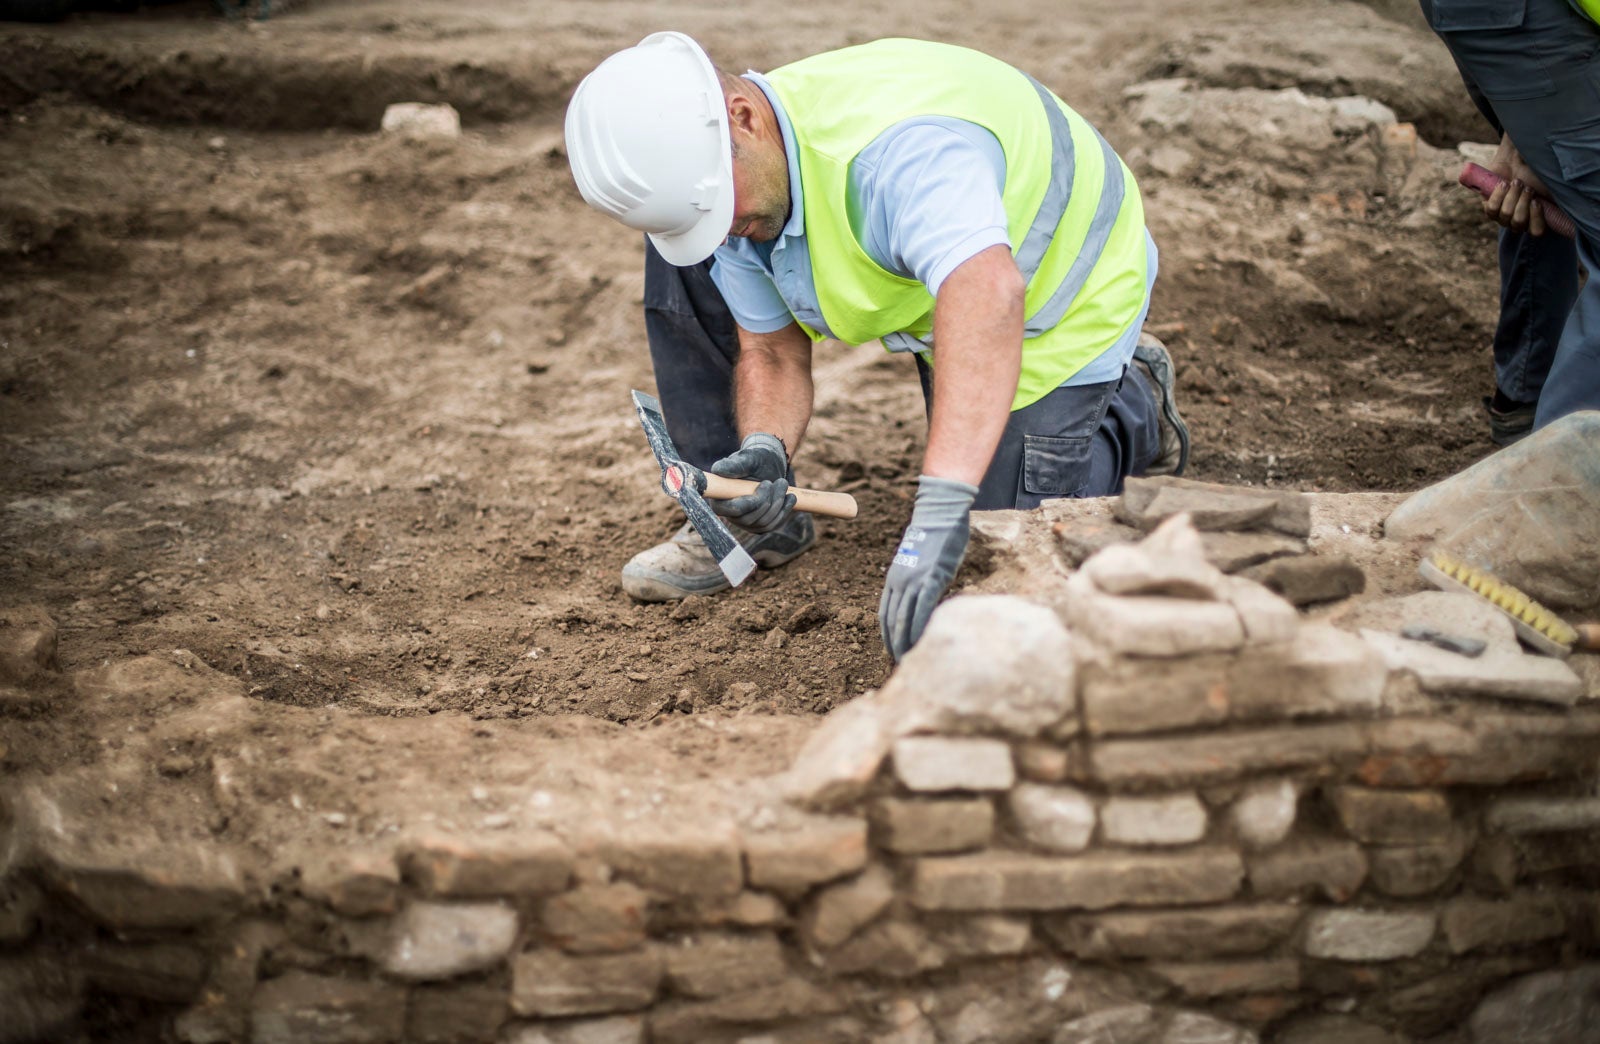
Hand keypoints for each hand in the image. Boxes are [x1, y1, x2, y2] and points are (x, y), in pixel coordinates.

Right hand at [708, 432, 793, 531]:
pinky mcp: (759, 525)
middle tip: (779, 481)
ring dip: (778, 503)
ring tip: (783, 483)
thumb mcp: (747, 458)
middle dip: (768, 500)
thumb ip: (733, 465)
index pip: (731, 510)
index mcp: (720, 498)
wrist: (767, 465)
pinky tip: (790, 497)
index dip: (748, 502)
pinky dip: (784, 511)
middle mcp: (730, 513)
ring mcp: (745, 522)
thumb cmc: (754, 459)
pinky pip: (772, 525)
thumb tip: (718, 470)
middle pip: (749, 520)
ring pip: (763, 524)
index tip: (765, 484)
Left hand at [879, 475, 978, 660]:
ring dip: (905, 641)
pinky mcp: (931, 578)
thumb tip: (923, 602)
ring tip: (909, 659)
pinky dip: (920, 626)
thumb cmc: (932, 538)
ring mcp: (914, 580)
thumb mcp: (917, 564)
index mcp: (893, 579)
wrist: (939, 514)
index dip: (887, 635)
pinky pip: (923, 608)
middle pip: (892, 620)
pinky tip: (922, 641)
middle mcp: (899, 582)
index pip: (885, 614)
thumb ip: (916, 583)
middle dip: (894, 644)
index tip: (892, 651)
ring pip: (904, 618)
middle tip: (899, 663)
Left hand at [1485, 134, 1551, 235]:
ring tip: (1517, 183)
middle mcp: (1519, 222)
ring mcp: (1503, 217)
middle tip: (1527, 187)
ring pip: (1505, 215)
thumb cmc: (1537, 173)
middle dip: (1523, 202)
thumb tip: (1574, 209)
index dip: (1536, 218)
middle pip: (1518, 222)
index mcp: (1537, 220)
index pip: (1537, 231)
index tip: (1536, 201)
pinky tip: (1504, 184)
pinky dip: (1499, 195)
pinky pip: (1491, 209)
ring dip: (1512, 196)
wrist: (1518, 159)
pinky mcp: (1489, 208)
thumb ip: (1559, 200)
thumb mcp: (1551, 187)